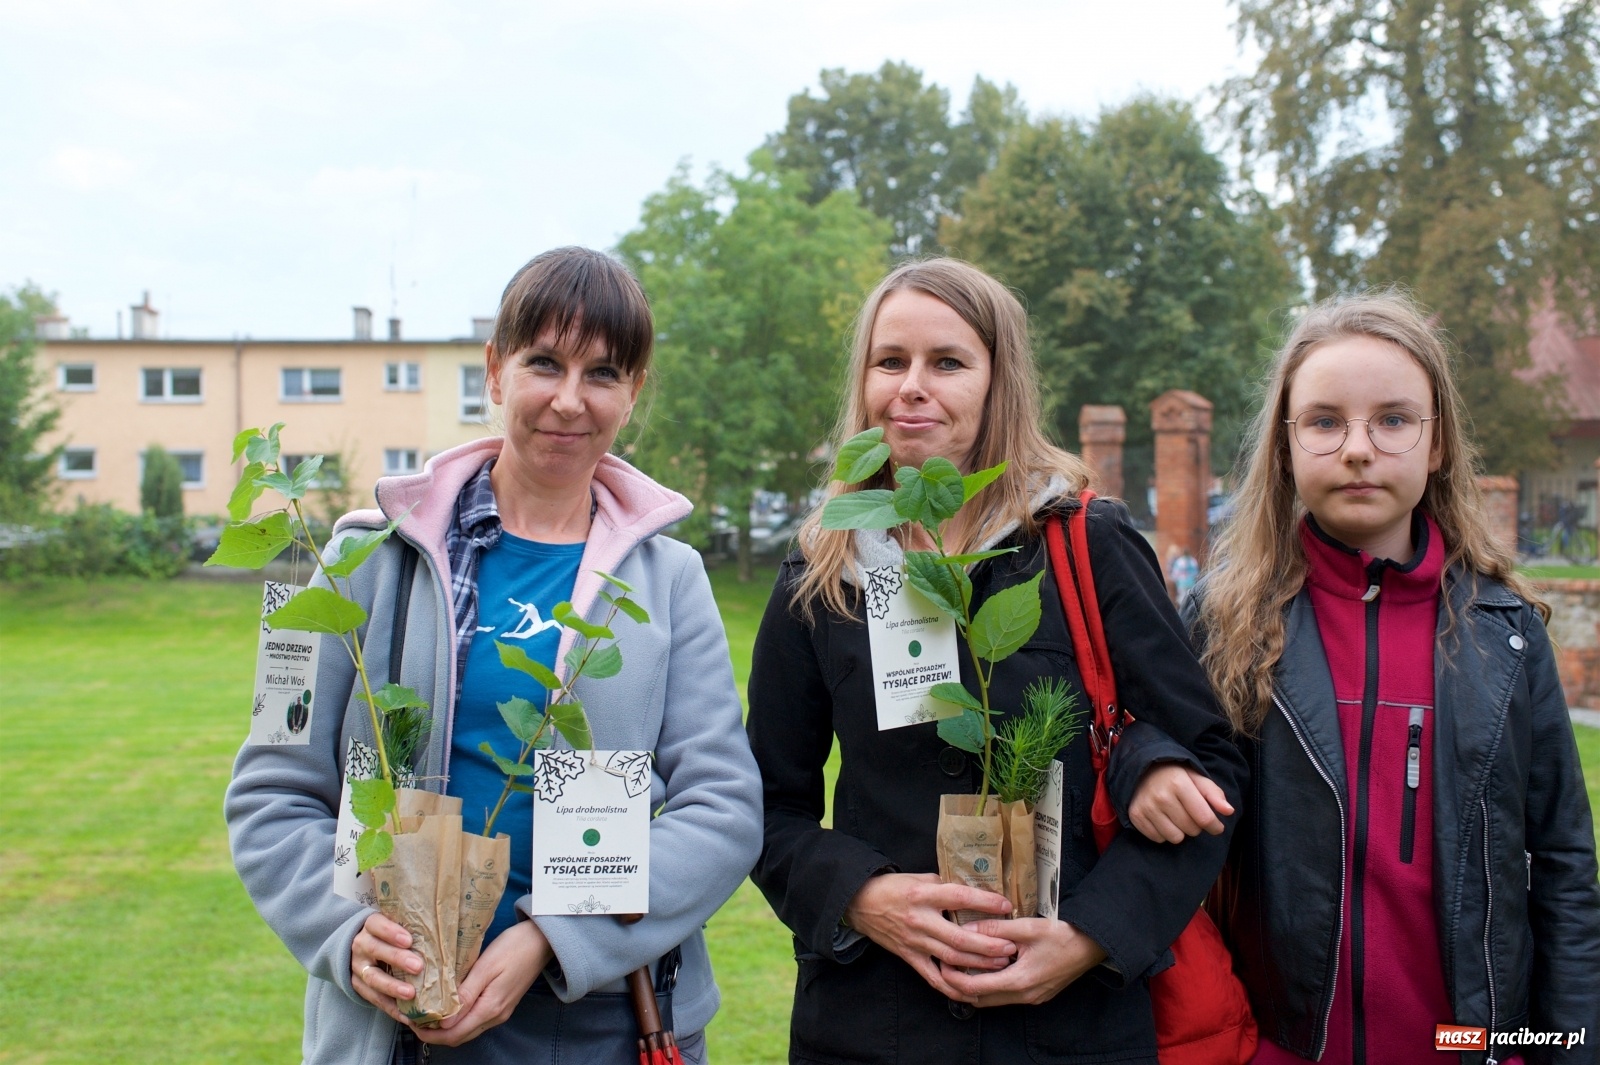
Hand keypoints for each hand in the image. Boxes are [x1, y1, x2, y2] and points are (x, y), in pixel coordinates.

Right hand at [351, 913, 422, 1023]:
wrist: (361, 948)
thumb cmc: (390, 934)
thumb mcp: (395, 924)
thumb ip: (414, 925)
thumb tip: (447, 928)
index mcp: (371, 926)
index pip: (376, 924)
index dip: (391, 932)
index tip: (409, 940)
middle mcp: (361, 945)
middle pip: (375, 950)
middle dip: (397, 958)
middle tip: (418, 966)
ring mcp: (358, 967)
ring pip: (373, 977)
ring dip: (392, 987)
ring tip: (411, 994)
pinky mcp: (359, 987)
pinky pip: (374, 999)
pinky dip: (391, 1008)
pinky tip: (407, 1015)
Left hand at [412, 919, 550, 1046]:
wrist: (543, 940)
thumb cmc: (514, 947)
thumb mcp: (486, 966)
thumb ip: (466, 994)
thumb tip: (443, 1021)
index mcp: (490, 1008)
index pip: (453, 1035)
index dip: (429, 1034)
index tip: (410, 1022)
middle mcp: (495, 1016)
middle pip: (458, 1037)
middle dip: (433, 1034)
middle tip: (413, 1018)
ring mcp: (500, 1011)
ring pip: (467, 1030)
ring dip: (445, 1027)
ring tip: (426, 1011)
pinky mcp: (502, 1004)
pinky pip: (475, 1020)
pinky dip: (458, 1019)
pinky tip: (448, 1005)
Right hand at [845, 873, 1015, 999]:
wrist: (862, 903)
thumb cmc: (894, 887)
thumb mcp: (921, 878)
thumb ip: (946, 887)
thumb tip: (975, 894)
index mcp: (924, 895)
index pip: (959, 899)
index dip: (984, 903)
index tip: (1006, 906)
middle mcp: (920, 920)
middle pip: (959, 938)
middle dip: (988, 945)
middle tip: (1011, 947)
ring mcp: (915, 942)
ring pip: (951, 959)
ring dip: (978, 964)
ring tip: (1002, 964)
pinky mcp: (909, 957)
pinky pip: (933, 977)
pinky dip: (953, 987)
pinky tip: (972, 991)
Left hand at [939, 918, 1106, 1006]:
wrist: (1093, 946)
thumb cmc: (1063, 935)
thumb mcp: (1027, 927)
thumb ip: (995, 929)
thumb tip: (967, 928)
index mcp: (1018, 981)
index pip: (974, 989)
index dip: (952, 978)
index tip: (940, 963)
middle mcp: (1023, 995)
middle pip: (979, 999)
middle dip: (958, 986)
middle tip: (944, 965)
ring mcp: (1030, 997)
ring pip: (991, 1000)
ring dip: (973, 987)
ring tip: (959, 966)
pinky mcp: (1035, 994)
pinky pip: (1004, 996)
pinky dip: (989, 986)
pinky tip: (983, 968)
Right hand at [1128, 764, 1232, 843]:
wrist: (1141, 769)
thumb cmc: (1174, 775)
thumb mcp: (1196, 778)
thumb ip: (1214, 794)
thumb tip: (1229, 811)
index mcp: (1179, 784)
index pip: (1204, 818)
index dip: (1215, 826)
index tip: (1216, 826)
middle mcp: (1161, 796)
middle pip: (1192, 830)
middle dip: (1196, 825)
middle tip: (1190, 814)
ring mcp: (1147, 807)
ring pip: (1175, 838)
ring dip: (1180, 831)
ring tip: (1176, 817)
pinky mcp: (1136, 816)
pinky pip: (1159, 839)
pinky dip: (1164, 833)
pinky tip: (1162, 819)